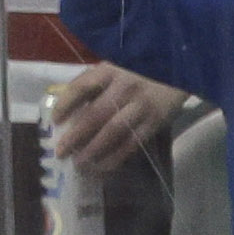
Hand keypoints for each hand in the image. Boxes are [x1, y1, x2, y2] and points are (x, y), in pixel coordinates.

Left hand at [42, 62, 182, 174]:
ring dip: (93, 151)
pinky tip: (102, 167)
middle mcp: (123, 87)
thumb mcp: (115, 67)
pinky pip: (131, 143)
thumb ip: (96, 84)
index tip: (55, 121)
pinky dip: (115, 157)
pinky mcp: (154, 122)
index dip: (66, 104)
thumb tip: (69, 111)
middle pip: (95, 114)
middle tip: (61, 153)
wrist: (177, 71)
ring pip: (113, 132)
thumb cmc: (139, 70)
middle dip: (76, 136)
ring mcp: (140, 106)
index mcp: (109, 70)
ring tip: (80, 165)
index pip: (81, 87)